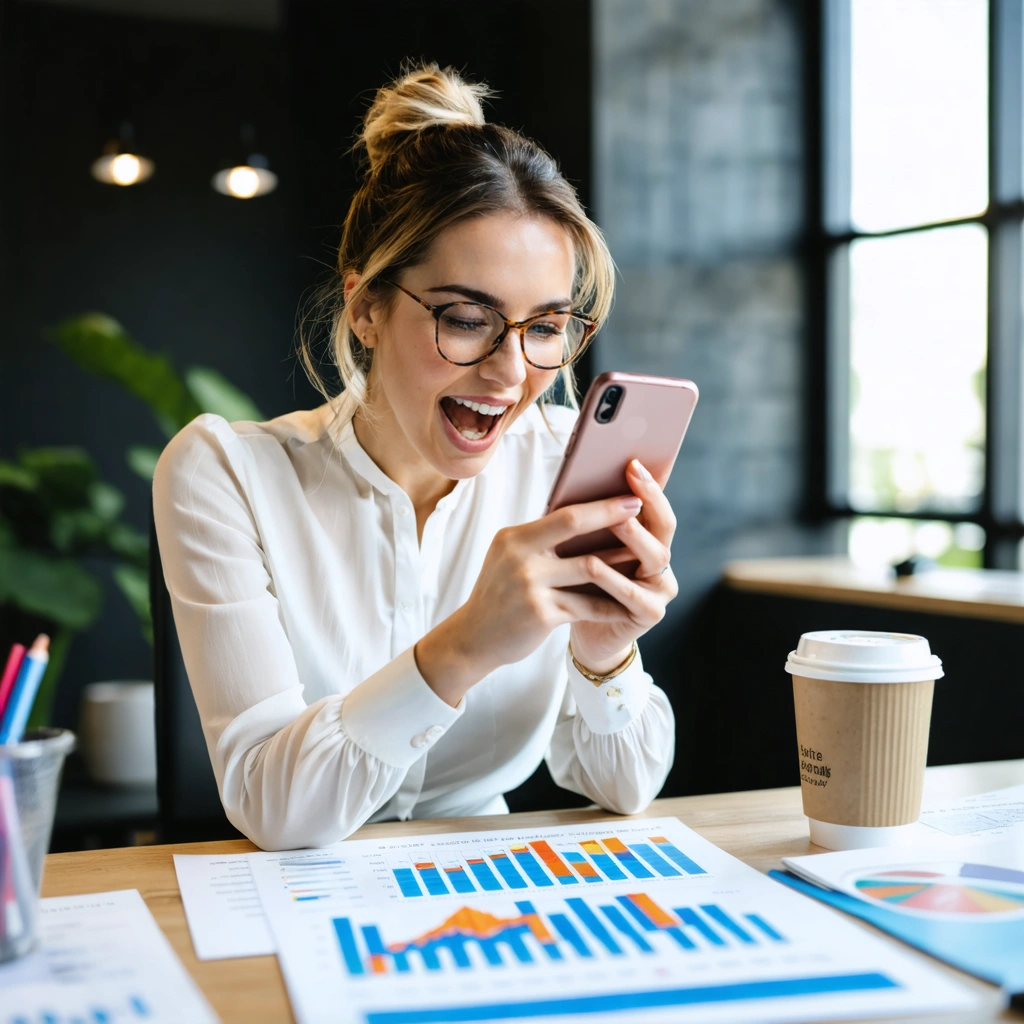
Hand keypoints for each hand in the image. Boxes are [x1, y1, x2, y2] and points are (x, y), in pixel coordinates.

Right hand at [415, 492, 650, 705]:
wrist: (474, 637)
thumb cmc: (501, 595)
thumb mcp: (510, 558)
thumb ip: (542, 540)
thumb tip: (586, 516)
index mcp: (514, 538)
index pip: (562, 513)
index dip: (598, 504)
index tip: (628, 497)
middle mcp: (519, 556)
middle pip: (574, 526)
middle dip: (612, 517)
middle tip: (641, 512)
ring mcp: (529, 585)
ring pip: (588, 568)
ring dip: (619, 564)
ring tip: (643, 562)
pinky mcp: (540, 613)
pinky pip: (586, 606)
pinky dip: (609, 605)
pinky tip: (626, 605)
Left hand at [568, 460, 677, 673]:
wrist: (581, 631)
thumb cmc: (580, 584)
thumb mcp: (583, 547)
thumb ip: (589, 522)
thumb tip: (575, 479)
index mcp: (648, 540)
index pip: (655, 506)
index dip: (648, 484)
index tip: (632, 461)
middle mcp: (661, 562)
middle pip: (664, 526)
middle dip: (648, 500)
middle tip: (631, 480)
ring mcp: (660, 589)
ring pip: (654, 557)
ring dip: (633, 536)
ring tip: (616, 519)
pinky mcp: (651, 613)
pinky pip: (632, 593)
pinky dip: (613, 578)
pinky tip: (595, 565)